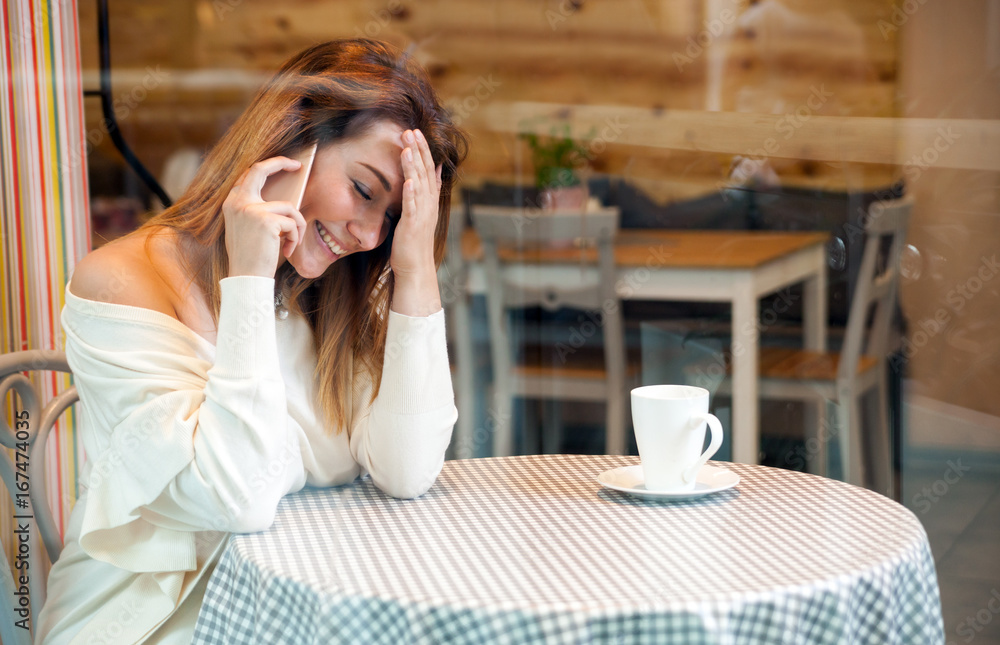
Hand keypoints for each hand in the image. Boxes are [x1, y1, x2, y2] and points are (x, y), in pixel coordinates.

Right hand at [222, 157, 307, 277]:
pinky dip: (295, 239)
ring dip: (297, 227)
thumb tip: (284, 200)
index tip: (286, 163)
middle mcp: (238, 201)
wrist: (246, 279)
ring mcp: (251, 209)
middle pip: (261, 169)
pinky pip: (292, 223)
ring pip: (289, 207)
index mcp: (231, 202)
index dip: (269, 165)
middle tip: (299, 165)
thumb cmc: (251, 257)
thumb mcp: (249, 228)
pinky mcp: (266, 220)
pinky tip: (286, 251)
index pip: (249, 173)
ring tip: (290, 245)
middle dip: (282, 163)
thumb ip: (258, 210)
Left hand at [390, 129, 442, 279]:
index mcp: (429, 200)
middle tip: (411, 131)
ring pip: (420, 185)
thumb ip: (426, 191)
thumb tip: (435, 171)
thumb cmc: (413, 241)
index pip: (428, 170)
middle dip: (418, 151)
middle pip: (425, 172)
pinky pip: (413, 207)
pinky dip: (411, 193)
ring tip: (407, 147)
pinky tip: (408, 180)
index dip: (423, 151)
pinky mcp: (413, 226)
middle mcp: (428, 204)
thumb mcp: (420, 212)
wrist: (415, 268)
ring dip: (414, 165)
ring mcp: (422, 214)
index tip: (416, 132)